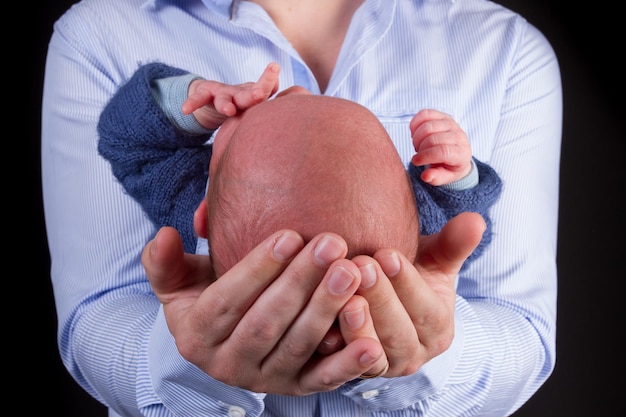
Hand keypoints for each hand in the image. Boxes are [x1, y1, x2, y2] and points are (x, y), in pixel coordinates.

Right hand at [142, 227, 385, 393]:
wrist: (226, 341)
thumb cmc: (206, 297)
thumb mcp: (177, 282)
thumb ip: (165, 262)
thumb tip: (163, 235)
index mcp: (196, 336)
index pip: (226, 302)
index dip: (257, 269)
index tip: (289, 235)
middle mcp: (229, 365)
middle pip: (266, 323)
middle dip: (300, 283)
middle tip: (331, 245)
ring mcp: (266, 380)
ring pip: (298, 347)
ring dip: (326, 311)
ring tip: (352, 272)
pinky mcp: (298, 389)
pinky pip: (324, 379)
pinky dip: (349, 364)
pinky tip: (372, 343)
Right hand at [181, 62, 279, 129]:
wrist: (212, 99)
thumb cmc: (241, 106)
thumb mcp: (256, 111)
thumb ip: (272, 114)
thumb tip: (296, 119)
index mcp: (255, 98)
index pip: (266, 91)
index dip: (270, 85)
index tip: (277, 77)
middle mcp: (240, 92)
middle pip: (247, 92)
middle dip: (254, 93)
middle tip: (260, 95)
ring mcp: (222, 93)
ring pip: (223, 96)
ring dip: (225, 103)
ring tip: (228, 110)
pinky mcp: (204, 95)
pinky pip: (198, 98)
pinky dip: (193, 102)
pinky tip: (186, 109)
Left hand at [348, 212, 485, 376]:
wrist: (378, 303)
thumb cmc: (406, 276)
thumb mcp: (433, 261)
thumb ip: (453, 244)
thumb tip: (476, 220)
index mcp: (438, 328)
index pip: (427, 309)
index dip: (407, 283)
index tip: (386, 254)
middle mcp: (414, 354)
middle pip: (399, 332)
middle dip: (380, 299)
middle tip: (359, 265)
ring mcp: (384, 367)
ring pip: (373, 352)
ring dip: (357, 324)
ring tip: (344, 294)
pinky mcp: (355, 373)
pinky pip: (345, 366)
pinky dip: (335, 346)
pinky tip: (322, 322)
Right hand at [410, 109, 472, 185]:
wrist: (457, 153)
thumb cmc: (449, 166)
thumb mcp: (446, 177)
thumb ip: (436, 178)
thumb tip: (425, 176)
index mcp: (461, 153)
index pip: (442, 151)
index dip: (425, 156)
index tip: (415, 161)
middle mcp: (458, 136)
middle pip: (433, 138)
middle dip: (420, 148)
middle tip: (418, 154)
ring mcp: (451, 123)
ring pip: (428, 126)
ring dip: (417, 137)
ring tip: (418, 145)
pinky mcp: (442, 116)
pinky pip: (425, 114)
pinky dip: (415, 124)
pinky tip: (415, 134)